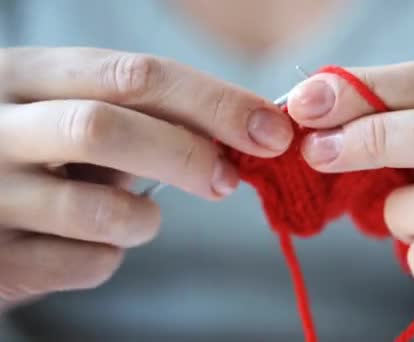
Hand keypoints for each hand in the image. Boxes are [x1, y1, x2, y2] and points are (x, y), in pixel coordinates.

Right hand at [0, 47, 292, 304]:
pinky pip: (86, 264)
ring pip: (99, 209)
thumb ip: (143, 119)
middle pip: (106, 127)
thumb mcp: (74, 115)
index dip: (213, 102)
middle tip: (228, 180)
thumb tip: (240, 135)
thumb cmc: (37, 152)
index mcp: (26, 76)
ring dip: (144, 218)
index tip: (270, 130)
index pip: (134, 75)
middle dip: (187, 154)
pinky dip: (112, 257)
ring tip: (138, 217)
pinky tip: (91, 243)